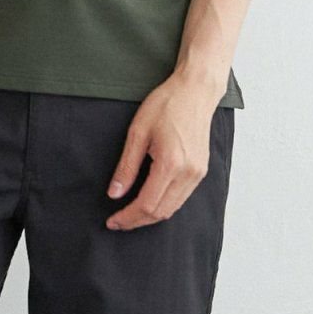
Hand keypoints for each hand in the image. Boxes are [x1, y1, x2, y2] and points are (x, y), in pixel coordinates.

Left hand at [105, 72, 222, 229]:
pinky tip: (149, 202)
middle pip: (160, 212)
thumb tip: (115, 193)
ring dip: (150, 217)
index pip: (147, 204)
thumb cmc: (166, 105)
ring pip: (172, 209)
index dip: (127, 217)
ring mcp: (198, 174)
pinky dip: (163, 206)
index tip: (112, 220)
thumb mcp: (138, 132)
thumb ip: (126, 167)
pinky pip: (181, 199)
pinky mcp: (201, 171)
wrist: (195, 91)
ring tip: (130, 215)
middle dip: (136, 221)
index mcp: (171, 163)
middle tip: (117, 222)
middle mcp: (188, 173)